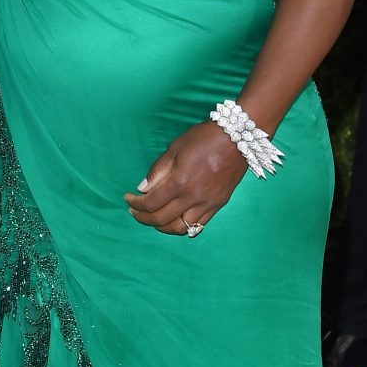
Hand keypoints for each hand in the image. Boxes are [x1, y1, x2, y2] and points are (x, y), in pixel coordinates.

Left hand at [123, 121, 245, 235]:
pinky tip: (174, 220)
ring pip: (179, 228)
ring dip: (162, 227)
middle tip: (135, 210)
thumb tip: (142, 189)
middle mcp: (193, 197)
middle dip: (143, 218)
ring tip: (153, 219)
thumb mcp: (175, 148)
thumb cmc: (204, 138)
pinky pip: (198, 225)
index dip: (135, 204)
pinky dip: (182, 226)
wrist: (237, 138)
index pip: (150, 203)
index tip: (128, 198)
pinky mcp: (218, 205)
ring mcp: (207, 204)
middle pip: (161, 219)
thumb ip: (157, 171)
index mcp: (180, 182)